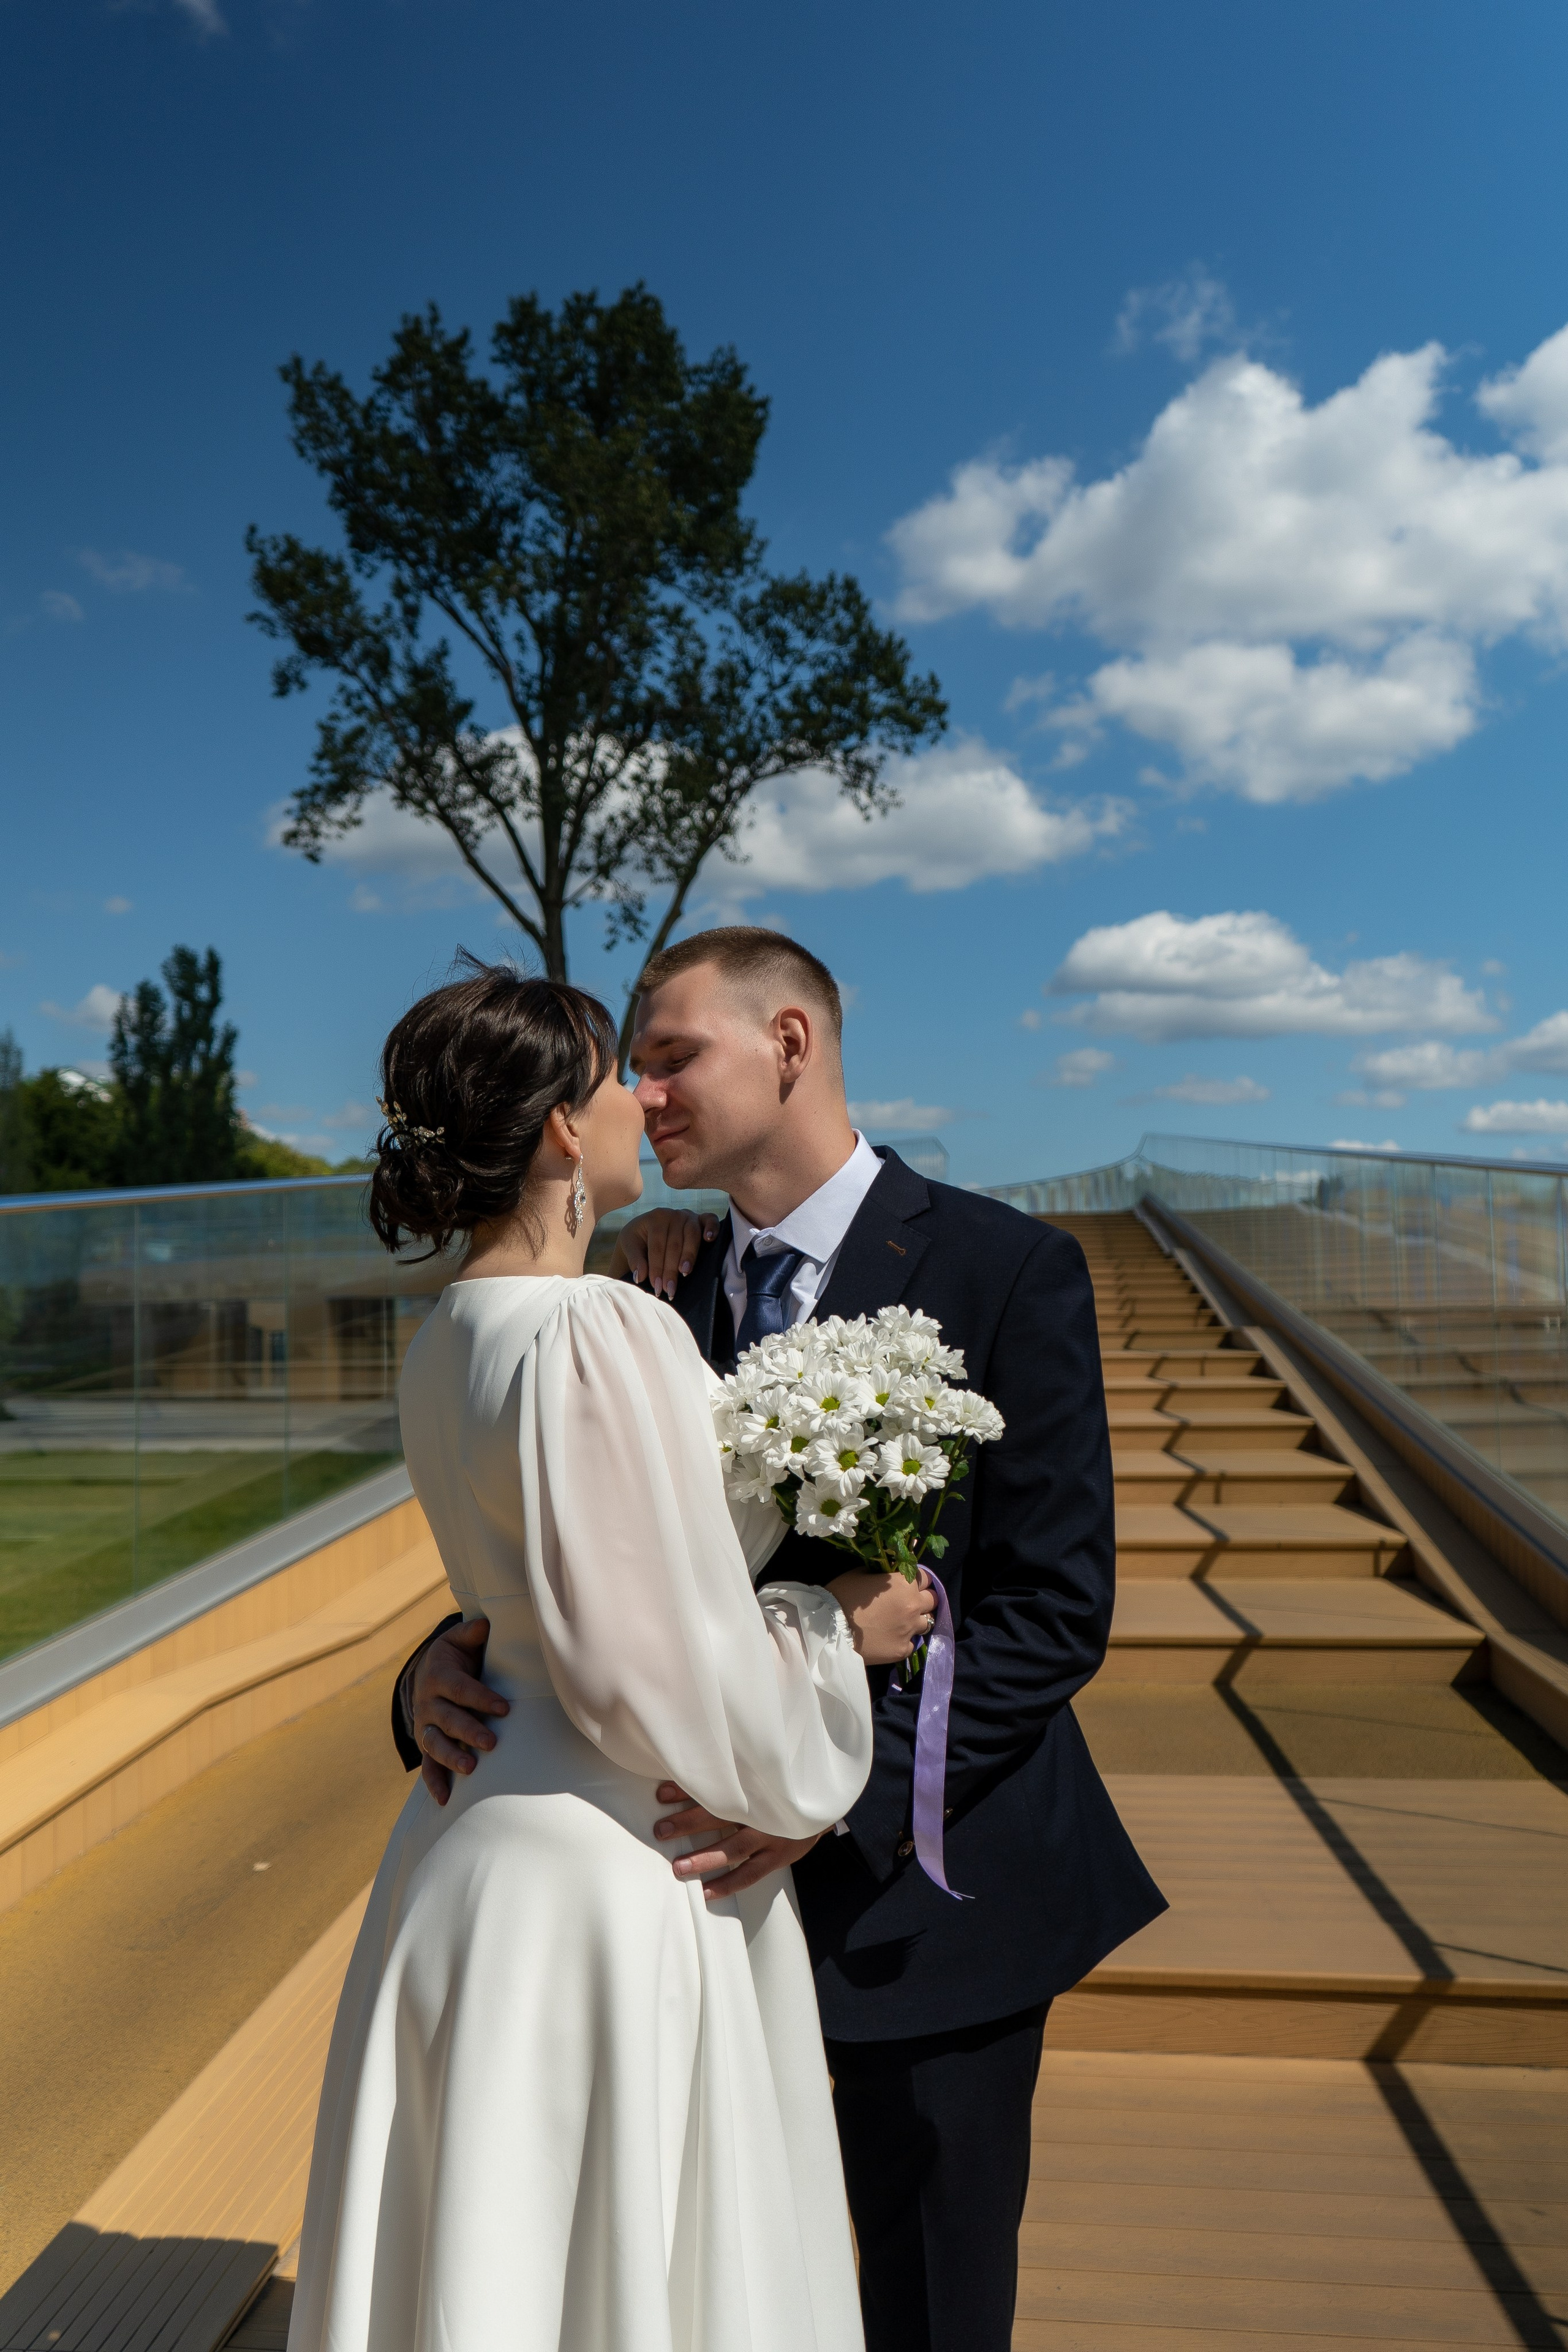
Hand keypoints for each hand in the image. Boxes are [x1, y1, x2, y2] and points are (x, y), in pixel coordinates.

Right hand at [411, 1618, 509, 1804]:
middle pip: (447, 1719)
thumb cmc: (455, 1656)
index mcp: (439, 1676)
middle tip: (491, 1742)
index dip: (481, 1698)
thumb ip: (471, 1633)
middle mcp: (428, 1703)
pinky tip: (445, 1800)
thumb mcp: (459, 1639)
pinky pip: (427, 1766)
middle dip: (468, 1731)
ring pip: (434, 1743)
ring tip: (470, 1769)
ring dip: (451, 1757)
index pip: (461, 1689)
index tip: (504, 1708)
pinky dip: (434, 1782)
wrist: (427, 1672)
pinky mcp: (427, 1743)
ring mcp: (426, 1726)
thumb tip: (485, 1624)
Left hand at [608, 1208, 718, 1299]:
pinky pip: (710, 1220)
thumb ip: (634, 1259)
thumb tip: (641, 1276)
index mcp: (654, 1217)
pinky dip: (713, 1228)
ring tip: (685, 1272)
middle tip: (669, 1289)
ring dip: (689, 1255)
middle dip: (671, 1269)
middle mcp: (673, 1214)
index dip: (656, 1267)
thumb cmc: (638, 1238)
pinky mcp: (700, 1219)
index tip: (657, 1287)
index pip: (657, 1246)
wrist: (647, 1229)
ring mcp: (688, 1215)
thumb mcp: (629, 1245)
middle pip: (675, 1244)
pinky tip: (709, 1240)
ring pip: (692, 1236)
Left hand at [653, 1783, 820, 1895]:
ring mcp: (771, 1836)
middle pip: (721, 1815)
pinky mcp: (778, 1857)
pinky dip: (728, 1884)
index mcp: (753, 1788)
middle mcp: (761, 1811)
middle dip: (689, 1823)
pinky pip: (750, 1874)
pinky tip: (706, 1893)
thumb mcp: (759, 1780)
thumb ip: (731, 1781)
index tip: (661, 1794)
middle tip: (661, 1831)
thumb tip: (690, 1777)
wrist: (820, 1805)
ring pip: (734, 1848)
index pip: (717, 1787)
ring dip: (705, 1858)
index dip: (688, 1790)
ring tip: (679, 1867)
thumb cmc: (779, 1792)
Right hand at [825, 1568, 935, 1664]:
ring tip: (901, 1622)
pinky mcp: (902, 1650)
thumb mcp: (860, 1574)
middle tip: (908, 1603)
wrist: (830, 1630)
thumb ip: (882, 1574)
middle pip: (932, 1600)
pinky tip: (890, 1638)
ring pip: (927, 1623)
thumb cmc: (842, 1596)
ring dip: (916, 1620)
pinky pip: (911, 1643)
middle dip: (923, 1599)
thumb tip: (889, 1574)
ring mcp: (909, 1630)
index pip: (926, 1578)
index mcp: (904, 1583)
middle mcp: (913, 1606)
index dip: (917, 1580)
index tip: (909, 1584)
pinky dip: (904, 1640)